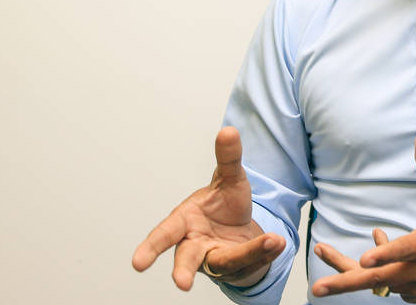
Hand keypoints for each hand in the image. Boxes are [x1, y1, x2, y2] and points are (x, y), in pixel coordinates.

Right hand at [131, 127, 285, 289]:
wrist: (241, 225)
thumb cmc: (225, 203)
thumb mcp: (230, 178)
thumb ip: (228, 158)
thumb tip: (228, 130)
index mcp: (184, 222)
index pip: (165, 234)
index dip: (150, 248)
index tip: (137, 263)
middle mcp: (195, 244)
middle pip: (186, 259)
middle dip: (182, 271)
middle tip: (181, 284)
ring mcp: (215, 259)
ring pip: (227, 261)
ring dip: (249, 254)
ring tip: (272, 242)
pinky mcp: (236, 267)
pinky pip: (251, 261)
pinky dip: (265, 251)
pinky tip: (278, 242)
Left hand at [311, 135, 415, 302]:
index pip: (404, 251)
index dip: (384, 255)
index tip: (364, 258)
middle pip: (377, 280)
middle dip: (344, 284)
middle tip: (318, 288)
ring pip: (378, 284)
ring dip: (352, 270)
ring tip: (325, 252)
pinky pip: (390, 286)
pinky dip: (377, 272)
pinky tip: (372, 257)